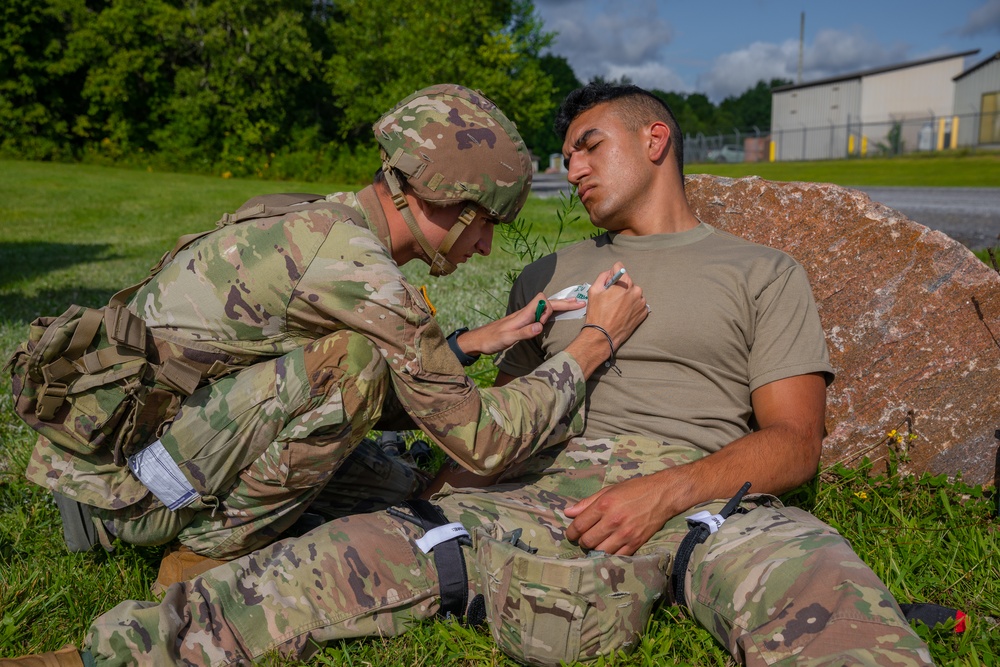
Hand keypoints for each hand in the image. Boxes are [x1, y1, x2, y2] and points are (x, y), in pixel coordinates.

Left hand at [457, 292, 584, 355]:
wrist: (478, 340)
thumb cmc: (491, 339)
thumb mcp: (507, 338)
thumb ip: (524, 332)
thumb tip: (540, 326)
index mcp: (523, 315)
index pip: (543, 301)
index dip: (551, 307)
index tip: (553, 317)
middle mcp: (525, 313)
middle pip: (548, 302)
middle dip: (564, 302)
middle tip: (580, 303)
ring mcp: (524, 317)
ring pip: (545, 306)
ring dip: (560, 305)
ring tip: (574, 305)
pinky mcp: (522, 322)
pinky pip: (541, 313)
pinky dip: (552, 311)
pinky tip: (556, 314)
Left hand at [564, 473, 676, 555]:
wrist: (661, 495)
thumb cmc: (634, 490)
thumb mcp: (608, 490)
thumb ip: (587, 503)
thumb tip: (568, 512)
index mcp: (604, 505)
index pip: (579, 525)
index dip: (571, 532)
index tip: (571, 534)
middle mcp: (613, 521)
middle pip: (587, 541)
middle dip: (582, 541)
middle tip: (584, 538)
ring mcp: (625, 534)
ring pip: (599, 551)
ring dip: (594, 549)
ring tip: (596, 542)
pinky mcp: (635, 543)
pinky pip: (616, 556)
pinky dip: (609, 555)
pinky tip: (608, 548)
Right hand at [584, 263, 647, 350]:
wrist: (604, 335)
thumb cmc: (597, 313)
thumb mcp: (594, 291)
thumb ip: (603, 276)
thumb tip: (610, 272)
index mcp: (625, 283)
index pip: (620, 268)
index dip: (612, 273)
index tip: (610, 281)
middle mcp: (636, 291)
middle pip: (627, 282)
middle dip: (620, 287)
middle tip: (611, 299)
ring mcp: (641, 302)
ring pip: (633, 293)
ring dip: (627, 297)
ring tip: (617, 308)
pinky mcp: (643, 312)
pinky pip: (637, 304)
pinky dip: (631, 306)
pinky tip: (622, 313)